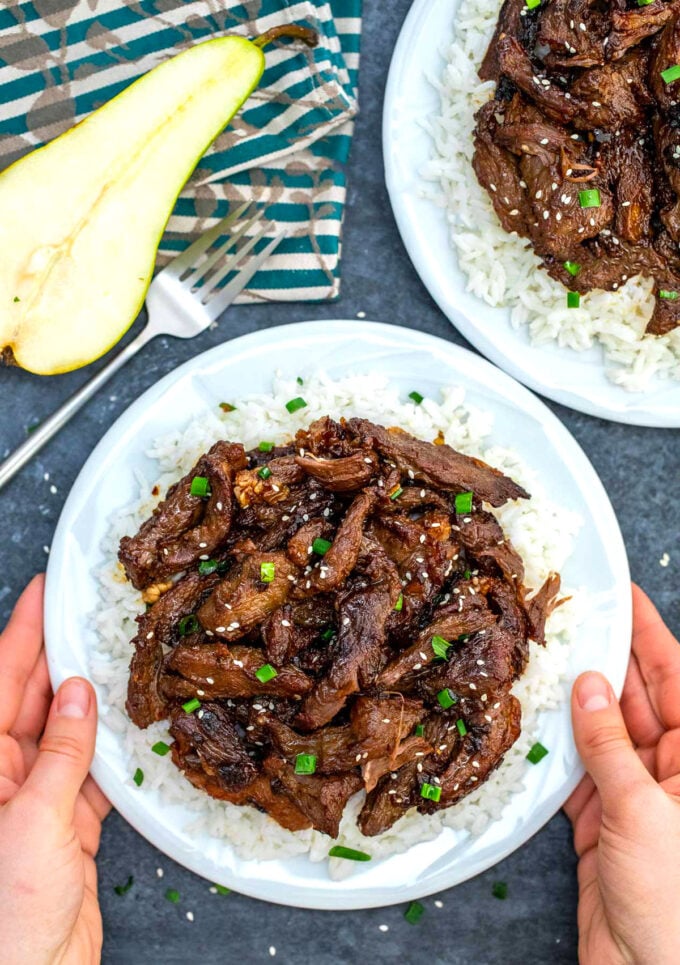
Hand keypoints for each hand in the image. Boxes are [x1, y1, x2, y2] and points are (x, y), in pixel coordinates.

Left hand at [0, 575, 109, 963]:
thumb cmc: (5, 917)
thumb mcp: (32, 823)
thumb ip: (60, 753)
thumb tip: (77, 693)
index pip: (1, 681)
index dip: (23, 633)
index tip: (43, 591)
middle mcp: (3, 778)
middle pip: (32, 699)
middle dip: (59, 655)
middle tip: (89, 613)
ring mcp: (35, 801)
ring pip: (66, 732)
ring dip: (90, 699)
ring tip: (114, 657)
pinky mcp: (67, 825)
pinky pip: (91, 771)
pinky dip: (110, 748)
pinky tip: (127, 723)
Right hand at [565, 584, 679, 964]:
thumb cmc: (675, 904)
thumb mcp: (642, 812)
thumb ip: (610, 744)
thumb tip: (589, 685)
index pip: (677, 681)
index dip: (650, 636)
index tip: (623, 596)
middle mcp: (674, 772)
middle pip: (640, 699)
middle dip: (607, 658)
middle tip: (571, 618)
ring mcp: (638, 796)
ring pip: (605, 730)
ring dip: (577, 700)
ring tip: (547, 656)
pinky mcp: (604, 821)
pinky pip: (580, 768)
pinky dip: (559, 745)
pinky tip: (539, 716)